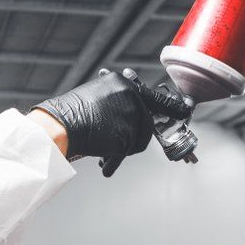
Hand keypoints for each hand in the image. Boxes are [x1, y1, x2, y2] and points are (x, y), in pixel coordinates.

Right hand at [33, 69, 190, 176]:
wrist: (58, 126)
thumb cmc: (71, 114)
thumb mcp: (98, 96)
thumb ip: (119, 101)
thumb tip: (135, 113)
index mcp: (123, 84)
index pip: (155, 97)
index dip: (172, 107)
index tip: (186, 110)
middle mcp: (130, 96)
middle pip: (146, 124)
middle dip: (132, 137)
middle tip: (114, 141)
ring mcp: (130, 116)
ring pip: (138, 140)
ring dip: (121, 148)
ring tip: (101, 146)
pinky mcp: (126, 135)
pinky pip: (126, 152)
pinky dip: (113, 160)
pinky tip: (101, 158)